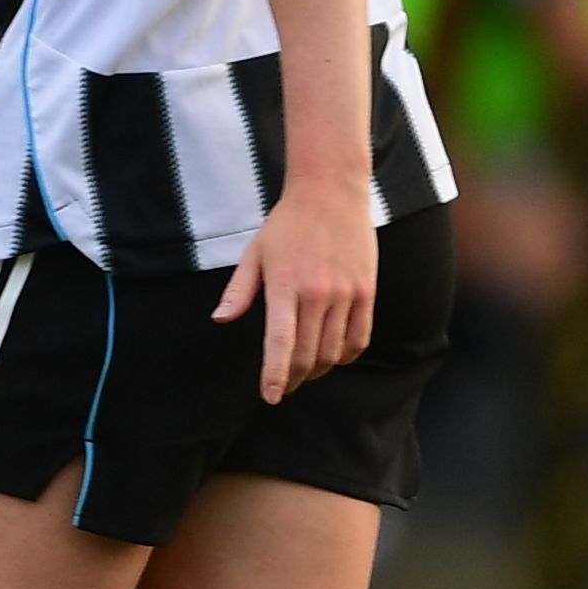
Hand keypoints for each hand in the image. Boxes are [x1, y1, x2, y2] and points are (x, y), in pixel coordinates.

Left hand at [211, 184, 377, 404]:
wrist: (330, 192)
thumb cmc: (286, 224)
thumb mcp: (254, 253)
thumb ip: (239, 291)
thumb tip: (220, 320)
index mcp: (284, 285)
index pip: (280, 343)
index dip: (275, 375)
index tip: (271, 396)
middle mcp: (317, 293)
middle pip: (307, 354)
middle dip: (294, 378)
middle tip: (285, 385)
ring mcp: (346, 293)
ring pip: (333, 351)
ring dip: (318, 370)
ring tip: (306, 371)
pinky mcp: (367, 291)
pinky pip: (359, 338)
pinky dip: (345, 355)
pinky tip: (333, 356)